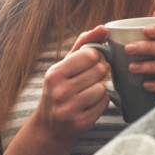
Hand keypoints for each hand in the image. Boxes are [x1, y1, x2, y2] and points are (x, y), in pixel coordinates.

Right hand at [33, 26, 111, 143]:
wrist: (50, 127)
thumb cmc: (60, 89)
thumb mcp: (65, 66)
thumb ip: (84, 44)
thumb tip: (104, 27)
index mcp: (54, 74)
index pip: (90, 55)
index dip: (95, 58)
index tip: (89, 63)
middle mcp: (59, 91)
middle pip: (99, 71)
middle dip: (98, 74)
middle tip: (88, 80)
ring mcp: (69, 109)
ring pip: (102, 88)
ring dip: (99, 89)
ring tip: (87, 93)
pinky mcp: (80, 123)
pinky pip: (104, 104)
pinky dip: (101, 103)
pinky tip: (89, 105)